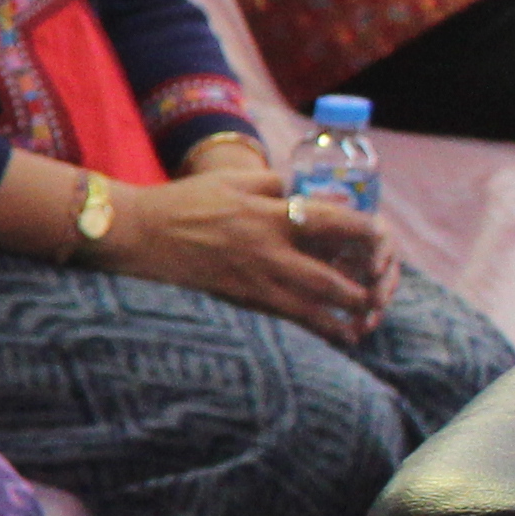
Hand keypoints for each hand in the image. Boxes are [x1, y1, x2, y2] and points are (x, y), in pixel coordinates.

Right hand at [100, 148, 390, 340]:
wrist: (134, 233)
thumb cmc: (182, 202)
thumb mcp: (233, 180)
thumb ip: (278, 185)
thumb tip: (317, 195)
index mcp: (270, 212)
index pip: (338, 223)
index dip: (368, 235)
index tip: (380, 242)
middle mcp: (268, 248)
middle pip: (334, 274)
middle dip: (364, 287)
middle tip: (378, 292)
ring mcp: (253, 278)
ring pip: (314, 305)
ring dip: (346, 315)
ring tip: (365, 321)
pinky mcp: (237, 299)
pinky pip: (286, 319)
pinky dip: (315, 328)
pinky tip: (334, 335)